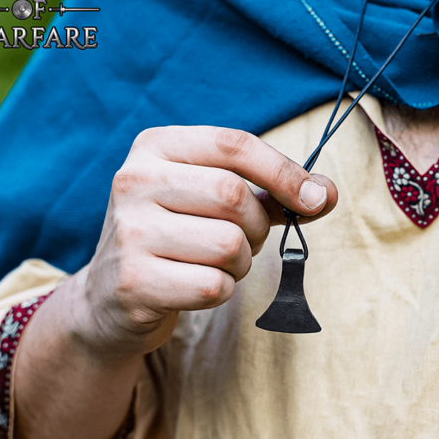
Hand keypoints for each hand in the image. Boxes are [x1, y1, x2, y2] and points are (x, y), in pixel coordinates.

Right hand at [72, 126, 337, 360]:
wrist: (111, 293)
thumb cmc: (177, 236)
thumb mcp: (214, 201)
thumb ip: (271, 193)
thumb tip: (327, 193)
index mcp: (155, 147)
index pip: (234, 145)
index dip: (285, 172)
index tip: (315, 199)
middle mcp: (134, 181)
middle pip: (234, 196)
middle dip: (257, 227)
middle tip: (243, 241)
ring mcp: (129, 232)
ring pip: (229, 245)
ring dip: (239, 263)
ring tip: (214, 263)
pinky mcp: (134, 282)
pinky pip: (213, 286)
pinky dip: (221, 291)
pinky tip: (195, 286)